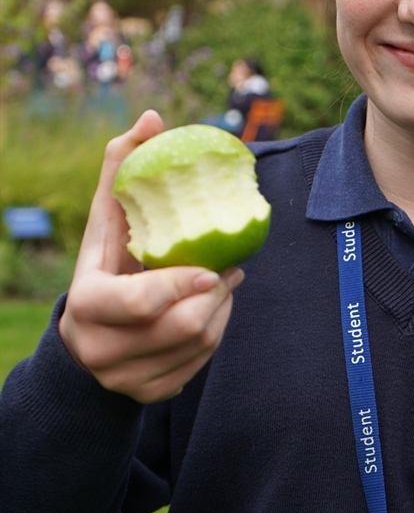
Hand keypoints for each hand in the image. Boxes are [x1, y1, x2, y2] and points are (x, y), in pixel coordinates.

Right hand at [59, 110, 243, 402]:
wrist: (87, 338)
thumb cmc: (104, 265)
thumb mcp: (107, 220)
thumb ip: (125, 169)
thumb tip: (153, 118)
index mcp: (87, 307)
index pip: (138, 302)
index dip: (179, 286)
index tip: (211, 269)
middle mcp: (100, 351)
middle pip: (181, 327)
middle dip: (214, 296)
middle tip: (228, 268)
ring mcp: (126, 380)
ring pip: (199, 344)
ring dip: (222, 310)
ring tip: (224, 282)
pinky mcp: (151, 394)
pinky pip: (202, 362)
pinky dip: (216, 331)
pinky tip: (212, 308)